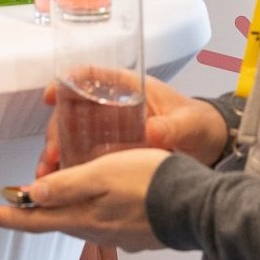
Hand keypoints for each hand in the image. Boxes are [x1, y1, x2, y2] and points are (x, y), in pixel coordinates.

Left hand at [0, 148, 169, 249]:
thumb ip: (67, 185)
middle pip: (54, 223)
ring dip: (61, 211)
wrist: (197, 206)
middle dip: (31, 212)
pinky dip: (91, 212)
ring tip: (51, 196)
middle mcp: (95, 233)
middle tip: (12, 198)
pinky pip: (104, 224)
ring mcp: (117, 237)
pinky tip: (99, 200)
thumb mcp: (102, 173)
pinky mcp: (137, 234)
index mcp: (82, 218)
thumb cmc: (150, 182)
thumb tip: (30, 195)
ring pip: (79, 223)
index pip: (32, 221)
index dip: (4, 217)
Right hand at [32, 74, 230, 179]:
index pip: (90, 76)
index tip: (52, 95)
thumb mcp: (191, 123)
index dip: (66, 82)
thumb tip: (154, 131)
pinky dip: (68, 168)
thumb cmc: (200, 126)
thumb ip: (175, 126)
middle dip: (56, 130)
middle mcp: (113, 106)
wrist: (211, 149)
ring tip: (48, 174)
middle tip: (53, 153)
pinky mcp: (109, 151)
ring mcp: (108, 129)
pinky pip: (82, 155)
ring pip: (71, 134)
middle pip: (72, 110)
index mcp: (130, 88)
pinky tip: (60, 183)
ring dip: (56, 152)